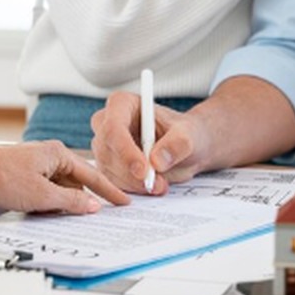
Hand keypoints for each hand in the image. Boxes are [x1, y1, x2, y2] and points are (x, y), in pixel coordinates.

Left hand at [0, 140, 129, 213]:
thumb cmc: (1, 176)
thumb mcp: (42, 195)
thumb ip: (71, 201)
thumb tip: (92, 206)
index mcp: (59, 154)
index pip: (92, 176)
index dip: (110, 191)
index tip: (124, 201)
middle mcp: (50, 156)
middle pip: (77, 182)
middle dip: (85, 199)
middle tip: (103, 214)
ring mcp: (37, 165)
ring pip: (61, 188)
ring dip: (64, 203)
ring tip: (70, 216)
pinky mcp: (25, 175)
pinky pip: (47, 190)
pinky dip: (50, 202)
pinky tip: (48, 212)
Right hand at [90, 92, 212, 194]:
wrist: (186, 148)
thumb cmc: (184, 133)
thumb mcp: (188, 136)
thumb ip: (176, 145)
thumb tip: (157, 160)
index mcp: (123, 104)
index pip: (114, 127)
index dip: (125, 151)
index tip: (144, 171)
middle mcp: (108, 123)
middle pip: (107, 151)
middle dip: (131, 173)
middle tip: (157, 184)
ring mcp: (105, 146)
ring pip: (108, 171)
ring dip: (134, 184)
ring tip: (161, 184)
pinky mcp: (108, 166)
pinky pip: (112, 183)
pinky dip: (132, 189)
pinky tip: (152, 186)